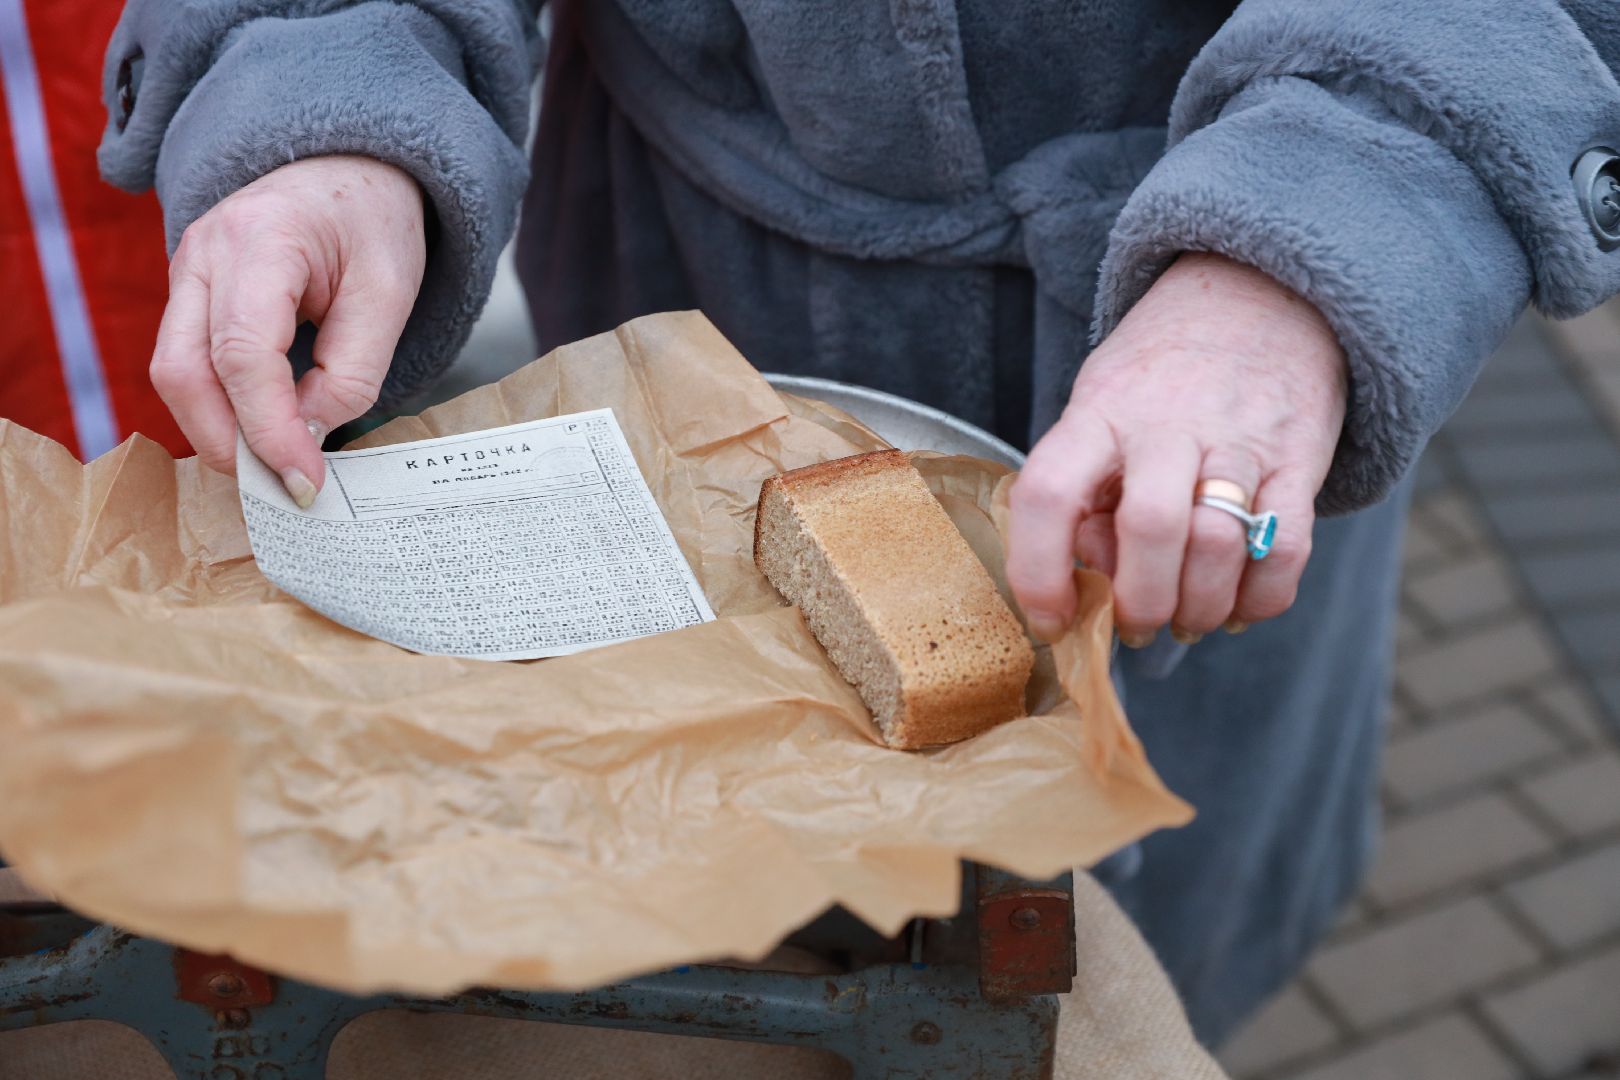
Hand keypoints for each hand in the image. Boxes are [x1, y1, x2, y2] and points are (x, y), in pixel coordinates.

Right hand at [150, 155, 425, 504]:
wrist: (348, 165)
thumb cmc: (373, 220)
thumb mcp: (390, 293)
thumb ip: (353, 370)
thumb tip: (308, 436)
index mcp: (260, 239)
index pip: (242, 354)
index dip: (268, 429)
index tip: (304, 481)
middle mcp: (204, 253)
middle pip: (184, 371)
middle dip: (229, 443)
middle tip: (284, 488)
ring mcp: (186, 270)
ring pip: (172, 373)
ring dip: (217, 431)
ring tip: (274, 466)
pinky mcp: (190, 293)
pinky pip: (187, 362)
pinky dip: (218, 406)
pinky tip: (261, 432)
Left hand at [1006, 253, 1347, 645]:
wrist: (1263, 294)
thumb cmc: (1159, 374)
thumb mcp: (1098, 407)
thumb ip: (1085, 489)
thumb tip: (1086, 579)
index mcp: (1098, 412)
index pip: (1049, 492)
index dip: (1039, 571)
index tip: (1051, 619)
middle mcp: (1167, 424)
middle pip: (1150, 529)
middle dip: (1140, 603)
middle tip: (1135, 627)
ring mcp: (1239, 441)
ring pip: (1220, 546)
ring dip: (1199, 609)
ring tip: (1186, 621)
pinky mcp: (1299, 460)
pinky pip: (1285, 549)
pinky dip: (1261, 599)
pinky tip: (1237, 607)